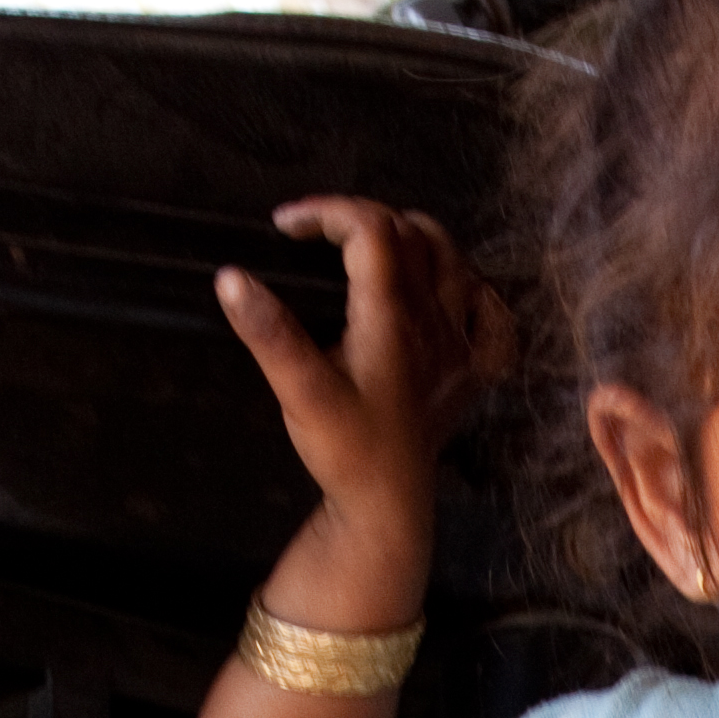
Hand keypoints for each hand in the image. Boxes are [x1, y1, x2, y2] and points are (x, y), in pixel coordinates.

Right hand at [217, 196, 516, 623]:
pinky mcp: (471, 368)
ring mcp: (460, 343)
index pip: (371, 229)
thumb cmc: (345, 450)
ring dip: (412, 236)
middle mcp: (434, 319)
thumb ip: (268, 332)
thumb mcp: (298, 391)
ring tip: (371, 245)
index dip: (326, 212)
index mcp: (392, 317)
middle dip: (362, 218)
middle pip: (412, 233)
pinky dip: (468, 287)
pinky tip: (445, 291)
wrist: (389, 505)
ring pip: (452, 259)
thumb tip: (229, 277)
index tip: (285, 226)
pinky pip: (488, 311)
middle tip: (320, 235)